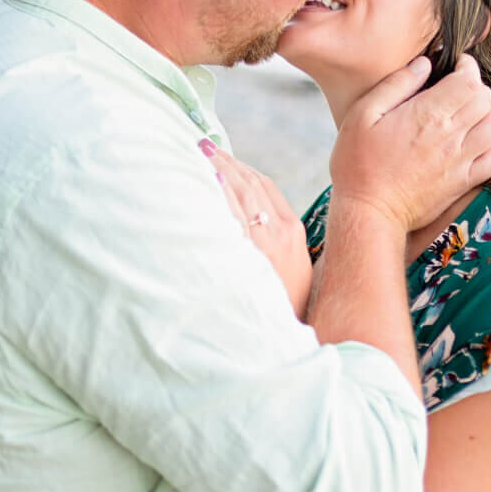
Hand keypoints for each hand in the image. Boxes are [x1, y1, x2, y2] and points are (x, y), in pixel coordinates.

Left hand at [200, 142, 312, 318]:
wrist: (284, 347)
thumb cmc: (283, 311)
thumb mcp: (292, 273)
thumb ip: (274, 245)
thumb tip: (248, 224)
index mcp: (293, 232)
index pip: (266, 186)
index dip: (243, 168)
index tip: (223, 158)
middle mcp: (279, 232)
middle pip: (249, 182)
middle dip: (225, 161)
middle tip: (202, 144)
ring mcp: (261, 243)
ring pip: (238, 191)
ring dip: (217, 167)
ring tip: (197, 150)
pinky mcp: (244, 255)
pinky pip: (228, 213)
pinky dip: (218, 191)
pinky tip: (206, 175)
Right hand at [329, 54, 490, 234]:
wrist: (370, 213)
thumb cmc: (358, 163)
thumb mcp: (363, 114)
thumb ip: (396, 85)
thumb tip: (424, 64)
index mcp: (428, 115)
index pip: (468, 81)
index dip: (469, 67)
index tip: (458, 64)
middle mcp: (451, 136)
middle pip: (485, 100)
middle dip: (478, 86)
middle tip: (462, 85)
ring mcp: (460, 161)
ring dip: (490, 111)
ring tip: (473, 108)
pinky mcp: (463, 183)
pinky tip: (481, 138)